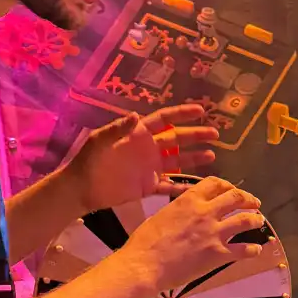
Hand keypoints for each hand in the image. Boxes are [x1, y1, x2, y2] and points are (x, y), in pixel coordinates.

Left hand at [70, 103, 218, 213]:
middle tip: (215, 133)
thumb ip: (119, 128)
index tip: (200, 110)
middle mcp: (149, 148)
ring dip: (194, 157)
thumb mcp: (101, 140)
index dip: (181, 114)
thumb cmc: (90, 160)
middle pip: (177, 138)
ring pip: (178, 161)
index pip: (164, 120)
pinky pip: (169, 186)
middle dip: (196, 135)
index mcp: (139, 134)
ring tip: (212, 155)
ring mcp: (150, 168)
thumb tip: (136, 115)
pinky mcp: (148, 186)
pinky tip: (197, 187)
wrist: (82, 187)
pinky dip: (182, 187)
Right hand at [122, 177, 264, 294]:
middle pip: (235, 197)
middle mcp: (206, 212)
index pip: (215, 183)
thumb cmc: (145, 242)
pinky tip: (256, 250)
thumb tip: (184, 213)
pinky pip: (243, 250)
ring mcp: (214, 233)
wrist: (144, 265)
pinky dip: (252, 250)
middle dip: (248, 199)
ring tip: (259, 221)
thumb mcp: (161, 215)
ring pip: (245, 220)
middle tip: (254, 203)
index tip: (231, 190)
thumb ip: (178, 210)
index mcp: (189, 199)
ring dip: (255, 219)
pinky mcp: (218, 254)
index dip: (227, 185)